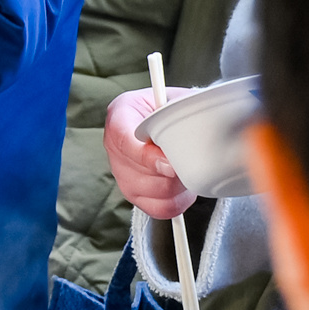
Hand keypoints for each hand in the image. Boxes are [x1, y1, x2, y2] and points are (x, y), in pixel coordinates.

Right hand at [104, 86, 190, 218]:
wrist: (171, 120)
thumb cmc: (172, 109)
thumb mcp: (177, 100)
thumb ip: (182, 113)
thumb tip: (194, 135)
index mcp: (121, 114)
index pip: (123, 139)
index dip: (147, 156)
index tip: (171, 165)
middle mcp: (114, 145)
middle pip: (141, 173)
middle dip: (173, 171)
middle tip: (190, 161)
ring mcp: (121, 172)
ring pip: (153, 192)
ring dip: (178, 185)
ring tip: (188, 169)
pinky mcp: (133, 193)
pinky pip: (158, 208)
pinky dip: (178, 201)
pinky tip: (184, 186)